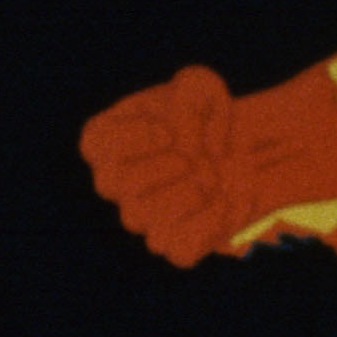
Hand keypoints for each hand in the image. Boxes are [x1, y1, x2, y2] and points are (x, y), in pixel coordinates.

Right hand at [79, 66, 260, 264]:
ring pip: (142, 218)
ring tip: (213, 177)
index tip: (166, 132)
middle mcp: (117, 183)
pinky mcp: (175, 244)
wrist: (241, 153)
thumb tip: (189, 146)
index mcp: (112, 139)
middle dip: (158, 168)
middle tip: (191, 159)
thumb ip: (191, 92)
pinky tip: (229, 202)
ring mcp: (143, 217)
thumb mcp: (202, 87)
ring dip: (185, 194)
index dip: (129, 140)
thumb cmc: (208, 117)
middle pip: (113, 184)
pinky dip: (210, 225)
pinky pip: (179, 249)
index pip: (96, 144)